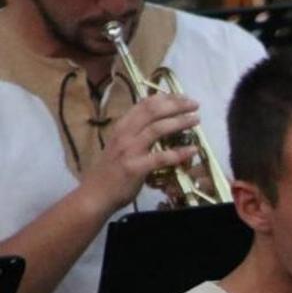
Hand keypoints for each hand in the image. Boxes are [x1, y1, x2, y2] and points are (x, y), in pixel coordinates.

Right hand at [77, 92, 200, 216]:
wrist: (94, 195)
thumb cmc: (110, 172)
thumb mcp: (120, 147)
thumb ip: (136, 135)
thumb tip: (157, 124)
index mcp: (121, 127)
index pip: (143, 105)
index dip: (165, 98)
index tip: (182, 97)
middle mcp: (124, 135)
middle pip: (152, 112)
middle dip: (176, 105)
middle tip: (195, 104)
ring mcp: (129, 150)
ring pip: (157, 129)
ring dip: (179, 122)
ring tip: (196, 119)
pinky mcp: (135, 168)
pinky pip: (161, 157)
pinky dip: (179, 153)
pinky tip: (192, 149)